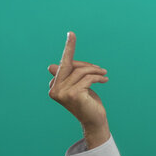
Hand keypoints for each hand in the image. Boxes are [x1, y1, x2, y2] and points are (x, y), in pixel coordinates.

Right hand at [48, 32, 109, 147]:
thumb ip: (69, 75)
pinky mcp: (73, 95)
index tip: (71, 34)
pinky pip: (88, 78)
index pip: (62, 65)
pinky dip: (98, 77)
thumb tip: (50, 66)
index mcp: (53, 86)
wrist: (95, 121)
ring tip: (104, 75)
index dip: (69, 49)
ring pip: (81, 72)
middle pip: (69, 65)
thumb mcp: (78, 86)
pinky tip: (105, 80)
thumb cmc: (88, 102)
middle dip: (80, 58)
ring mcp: (62, 93)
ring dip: (96, 71)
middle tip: (94, 60)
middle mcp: (54, 90)